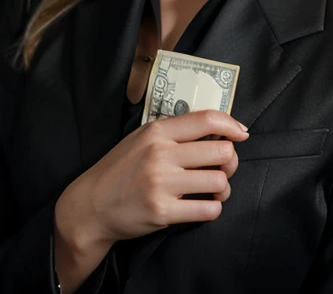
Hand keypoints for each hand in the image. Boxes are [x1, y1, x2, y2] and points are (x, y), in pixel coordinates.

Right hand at [55, 109, 248, 252]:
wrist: (91, 205)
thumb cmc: (121, 169)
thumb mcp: (142, 138)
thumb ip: (174, 131)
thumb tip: (216, 129)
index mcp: (158, 131)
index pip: (207, 120)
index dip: (231, 125)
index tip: (241, 133)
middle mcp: (161, 154)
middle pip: (222, 152)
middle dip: (229, 161)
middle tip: (223, 167)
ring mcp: (162, 184)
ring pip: (219, 181)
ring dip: (223, 188)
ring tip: (212, 189)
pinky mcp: (163, 212)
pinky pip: (208, 210)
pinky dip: (213, 208)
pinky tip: (203, 205)